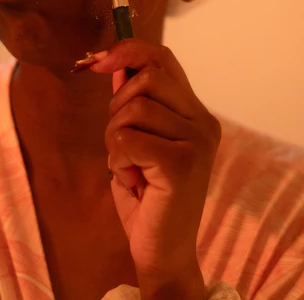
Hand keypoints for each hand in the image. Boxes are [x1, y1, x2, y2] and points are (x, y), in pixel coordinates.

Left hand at [90, 39, 220, 298]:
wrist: (164, 252)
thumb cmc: (149, 200)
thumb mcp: (139, 143)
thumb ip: (135, 105)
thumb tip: (115, 64)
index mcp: (198, 115)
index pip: (165, 59)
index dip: (130, 50)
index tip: (99, 61)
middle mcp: (204, 124)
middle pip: (147, 78)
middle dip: (118, 107)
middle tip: (122, 145)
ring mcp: (197, 142)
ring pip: (133, 108)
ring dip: (115, 139)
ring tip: (129, 167)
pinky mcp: (181, 163)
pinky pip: (126, 138)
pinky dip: (117, 159)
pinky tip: (131, 180)